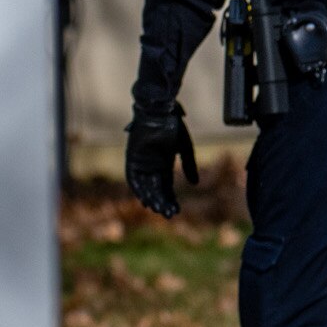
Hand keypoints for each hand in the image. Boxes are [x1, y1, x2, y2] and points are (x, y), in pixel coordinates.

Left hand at [124, 105, 196, 219]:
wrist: (161, 112)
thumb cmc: (175, 128)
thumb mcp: (185, 149)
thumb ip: (189, 166)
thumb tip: (194, 184)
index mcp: (165, 163)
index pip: (167, 186)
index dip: (171, 199)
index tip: (176, 211)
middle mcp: (152, 166)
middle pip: (156, 189)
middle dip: (162, 202)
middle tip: (168, 214)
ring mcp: (141, 163)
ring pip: (145, 186)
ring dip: (151, 198)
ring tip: (158, 209)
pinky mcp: (132, 159)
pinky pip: (133, 178)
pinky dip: (139, 189)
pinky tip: (145, 200)